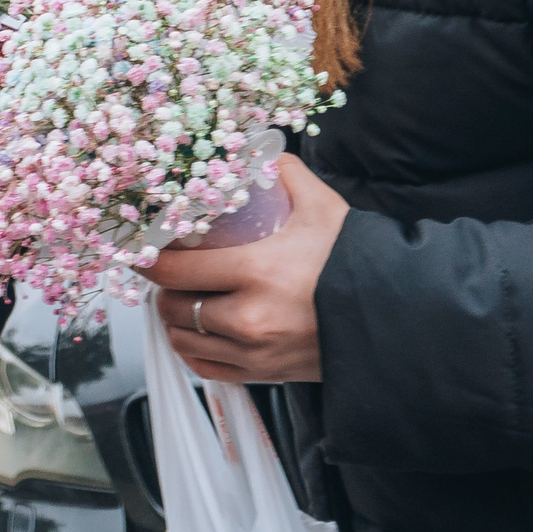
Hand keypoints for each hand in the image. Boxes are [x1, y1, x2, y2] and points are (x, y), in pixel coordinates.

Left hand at [145, 157, 347, 382]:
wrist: (394, 318)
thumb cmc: (357, 262)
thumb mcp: (324, 208)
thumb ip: (287, 174)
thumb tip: (264, 156)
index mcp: (258, 272)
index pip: (176, 270)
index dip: (147, 260)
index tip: (138, 250)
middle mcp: (250, 319)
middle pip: (175, 307)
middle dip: (164, 289)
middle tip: (167, 272)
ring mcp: (255, 353)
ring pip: (185, 340)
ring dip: (174, 320)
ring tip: (181, 300)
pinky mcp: (264, 376)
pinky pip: (207, 368)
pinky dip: (193, 350)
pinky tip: (197, 332)